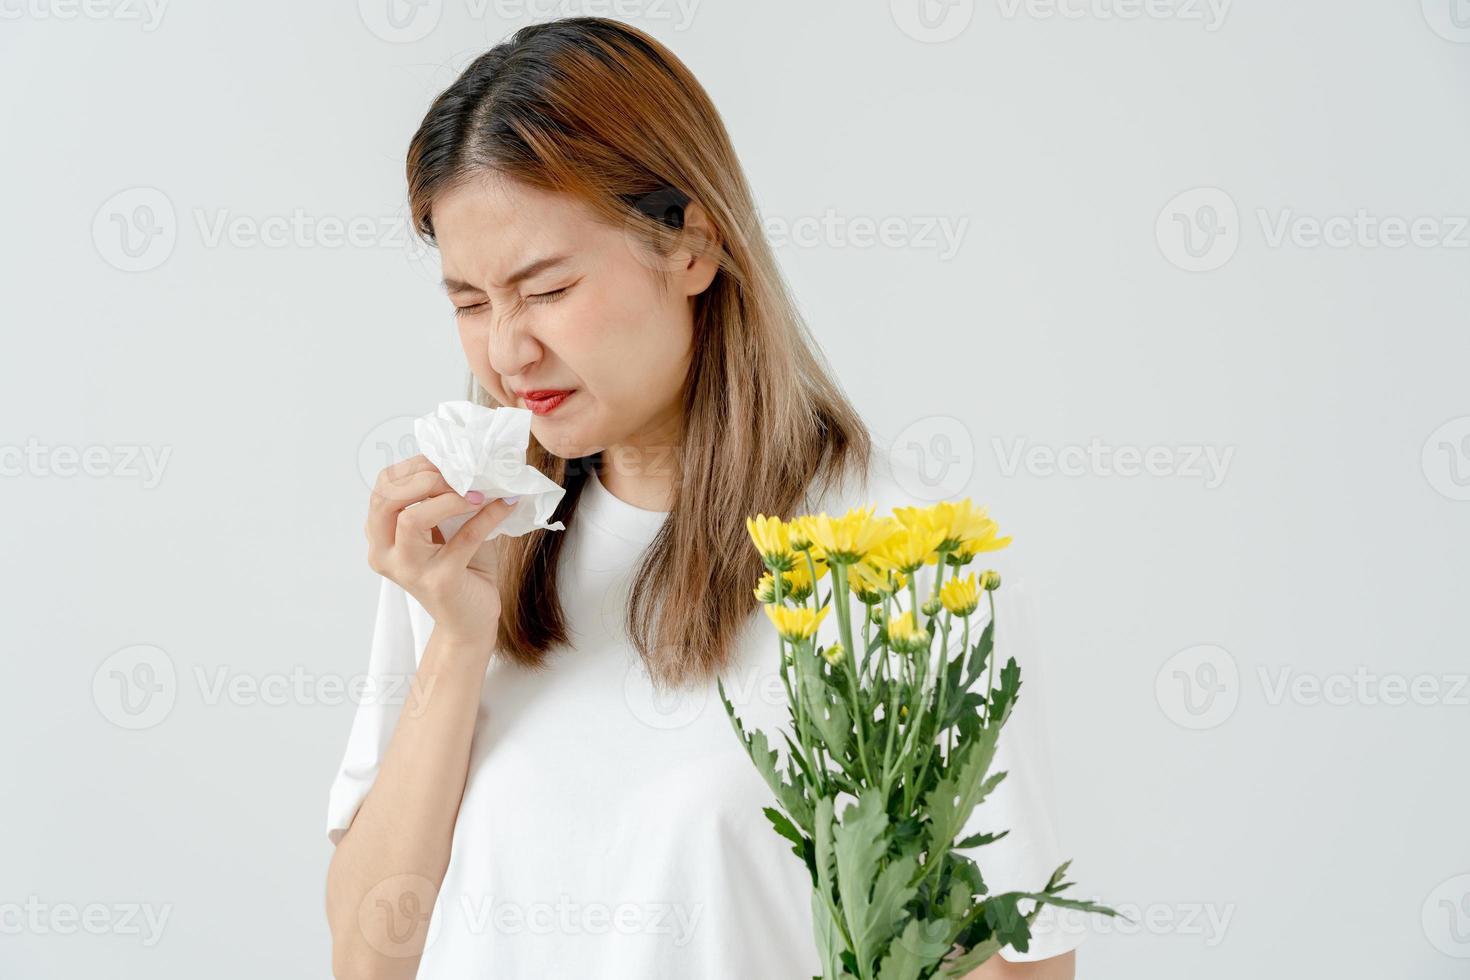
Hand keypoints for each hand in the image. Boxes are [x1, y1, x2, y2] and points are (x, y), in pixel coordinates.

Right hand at [364, 454, 516, 648]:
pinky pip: (463, 538)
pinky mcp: (439, 582)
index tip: (446, 460)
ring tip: (477, 493)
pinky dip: (487, 516)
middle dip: (423, 478)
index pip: (382, 488)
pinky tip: (504, 504)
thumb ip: (446, 498)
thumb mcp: (447, 529)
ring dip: (447, 497)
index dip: (412, 468)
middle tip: (459, 475)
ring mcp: (409, 570)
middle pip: (386, 499)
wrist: (471, 622)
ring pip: (411, 518)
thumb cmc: (461, 571)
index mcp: (381, 538)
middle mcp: (385, 555)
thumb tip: (470, 460)